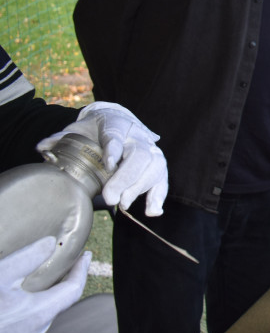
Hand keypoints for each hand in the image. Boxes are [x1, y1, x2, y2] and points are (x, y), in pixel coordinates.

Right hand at [0, 237, 89, 332]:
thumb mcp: (0, 276)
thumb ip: (27, 259)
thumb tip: (50, 243)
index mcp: (41, 313)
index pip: (74, 289)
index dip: (81, 270)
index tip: (85, 255)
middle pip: (55, 304)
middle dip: (58, 284)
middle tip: (59, 266)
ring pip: (36, 319)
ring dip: (36, 302)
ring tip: (31, 285)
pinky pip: (19, 332)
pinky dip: (20, 317)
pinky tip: (7, 309)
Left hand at [37, 101, 168, 215]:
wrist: (119, 121)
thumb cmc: (96, 129)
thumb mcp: (78, 129)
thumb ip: (61, 138)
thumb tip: (43, 148)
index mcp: (117, 124)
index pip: (117, 135)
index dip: (114, 149)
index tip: (108, 164)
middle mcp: (138, 137)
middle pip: (139, 156)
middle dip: (125, 178)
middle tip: (110, 198)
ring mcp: (151, 150)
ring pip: (154, 168)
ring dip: (139, 188)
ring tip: (123, 204)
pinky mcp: (157, 165)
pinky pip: (162, 179)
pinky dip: (158, 196)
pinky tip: (152, 211)